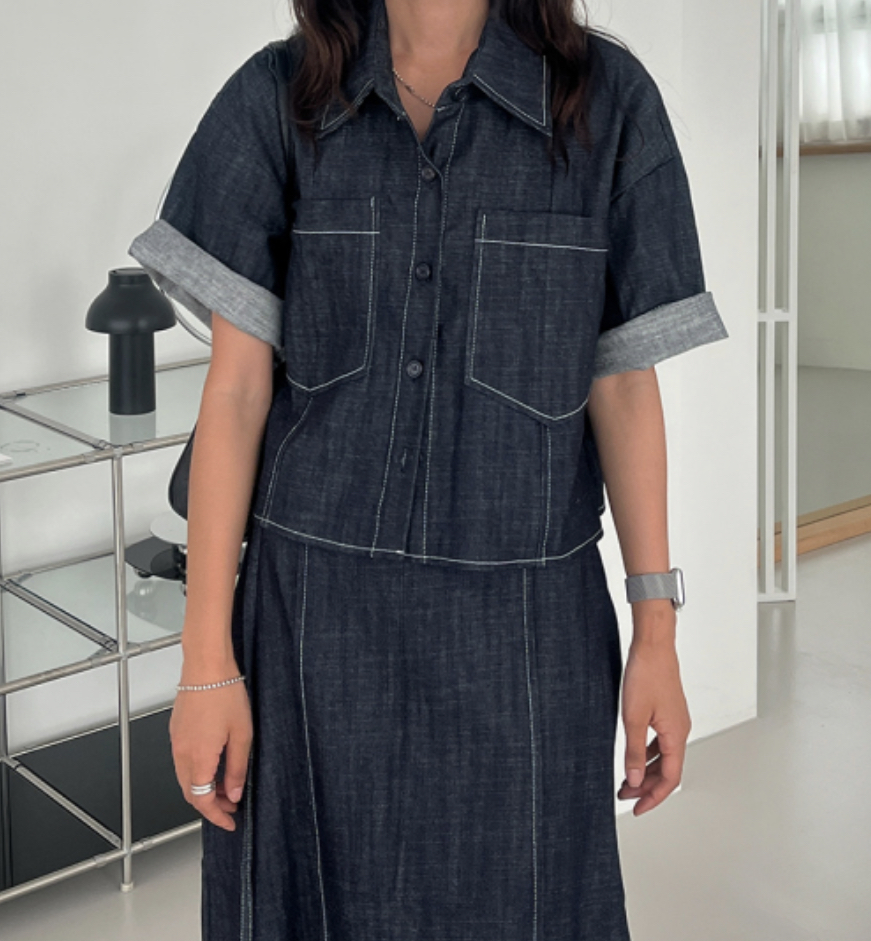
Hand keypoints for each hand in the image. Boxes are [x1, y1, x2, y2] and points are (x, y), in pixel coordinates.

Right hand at [169, 660, 252, 830]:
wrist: (206, 667)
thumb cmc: (225, 694)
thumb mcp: (242, 735)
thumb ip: (237, 768)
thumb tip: (234, 793)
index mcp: (199, 757)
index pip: (202, 800)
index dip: (216, 816)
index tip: (229, 822)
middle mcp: (182, 753)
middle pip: (191, 792)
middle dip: (210, 805)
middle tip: (230, 806)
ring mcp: (176, 742)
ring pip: (185, 778)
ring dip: (204, 788)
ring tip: (226, 785)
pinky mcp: (176, 731)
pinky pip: (183, 761)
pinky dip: (197, 771)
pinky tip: (215, 764)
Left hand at [617, 638, 690, 814]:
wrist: (653, 645)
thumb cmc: (646, 674)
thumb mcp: (633, 717)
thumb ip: (633, 751)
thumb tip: (633, 780)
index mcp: (676, 735)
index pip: (669, 779)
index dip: (653, 798)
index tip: (637, 809)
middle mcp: (680, 730)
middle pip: (668, 770)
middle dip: (647, 787)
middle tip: (625, 796)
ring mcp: (675, 720)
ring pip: (664, 756)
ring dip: (646, 770)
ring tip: (626, 779)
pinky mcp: (668, 711)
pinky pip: (661, 741)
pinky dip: (647, 753)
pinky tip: (633, 754)